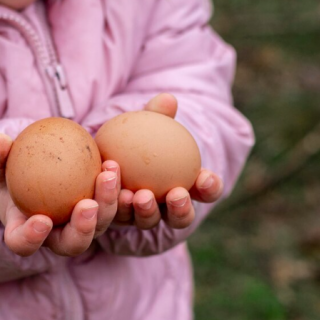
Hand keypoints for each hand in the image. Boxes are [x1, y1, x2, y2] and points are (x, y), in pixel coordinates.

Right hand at [0, 133, 120, 256]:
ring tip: (108, 175)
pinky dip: (115, 188)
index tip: (42, 220)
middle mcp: (56, 236)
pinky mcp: (99, 211)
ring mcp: (81, 226)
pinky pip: (111, 204)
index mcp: (24, 232)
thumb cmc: (9, 169)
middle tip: (89, 205)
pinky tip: (113, 164)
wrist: (34, 170)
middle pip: (72, 244)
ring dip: (107, 203)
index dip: (32, 238)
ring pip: (98, 225)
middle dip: (83, 229)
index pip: (24, 244)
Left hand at [112, 93, 224, 229]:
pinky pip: (117, 214)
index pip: (208, 191)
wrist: (108, 148)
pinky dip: (115, 202)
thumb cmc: (140, 133)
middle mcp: (168, 208)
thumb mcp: (149, 122)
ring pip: (149, 220)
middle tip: (176, 194)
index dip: (211, 188)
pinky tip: (111, 188)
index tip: (205, 177)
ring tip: (139, 196)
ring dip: (146, 211)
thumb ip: (158, 114)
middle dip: (182, 210)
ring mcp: (143, 216)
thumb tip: (167, 99)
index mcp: (189, 187)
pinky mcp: (118, 218)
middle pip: (182, 217)